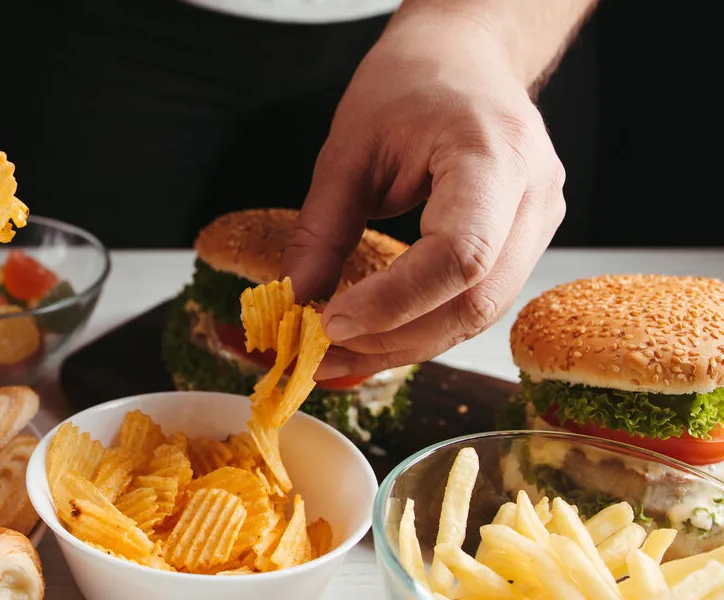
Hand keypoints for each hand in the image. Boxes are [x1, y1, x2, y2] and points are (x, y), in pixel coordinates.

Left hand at [281, 16, 566, 379]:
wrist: (464, 56)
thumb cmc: (411, 83)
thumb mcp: (349, 147)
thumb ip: (323, 227)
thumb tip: (295, 298)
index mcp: (494, 154)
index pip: (458, 255)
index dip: (394, 302)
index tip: (329, 322)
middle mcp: (534, 192)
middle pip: (476, 300)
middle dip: (396, 339)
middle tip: (325, 355)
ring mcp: (541, 219)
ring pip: (482, 313)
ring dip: (408, 344)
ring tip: (341, 355)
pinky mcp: (527, 240)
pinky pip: (480, 300)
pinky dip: (426, 325)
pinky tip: (377, 336)